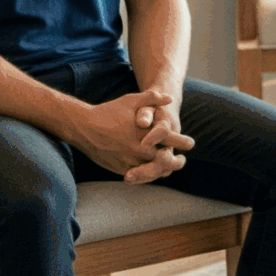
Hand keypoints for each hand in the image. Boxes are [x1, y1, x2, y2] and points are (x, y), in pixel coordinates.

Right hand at [64, 89, 192, 183]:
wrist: (84, 128)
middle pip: (165, 160)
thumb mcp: (130, 100)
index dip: (182, 142)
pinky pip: (139, 176)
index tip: (190, 143)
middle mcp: (138, 149)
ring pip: (153, 171)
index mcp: (143, 133)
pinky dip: (147, 174)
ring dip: (163, 169)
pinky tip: (152, 171)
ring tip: (169, 166)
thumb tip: (170, 99)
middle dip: (176, 161)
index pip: (169, 139)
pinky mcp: (121, 169)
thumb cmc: (109, 112)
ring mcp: (129, 161)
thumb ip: (151, 98)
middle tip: (181, 159)